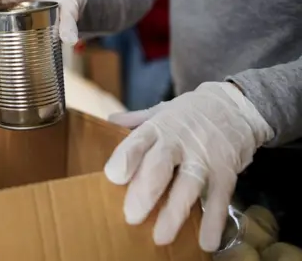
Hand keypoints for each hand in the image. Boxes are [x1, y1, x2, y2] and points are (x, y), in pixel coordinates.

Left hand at [104, 82, 273, 251]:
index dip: (126, 158)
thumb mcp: (162, 110)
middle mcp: (180, 142)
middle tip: (131, 215)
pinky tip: (206, 241)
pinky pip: (219, 199)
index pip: (138, 141)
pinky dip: (213, 221)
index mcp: (159, 127)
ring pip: (188, 186)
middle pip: (160, 166)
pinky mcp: (225, 173)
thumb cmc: (190, 113)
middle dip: (145, 191)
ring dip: (174, 213)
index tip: (114, 176)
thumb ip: (136, 120)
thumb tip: (109, 121)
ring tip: (160, 236)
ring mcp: (204, 158)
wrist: (236, 105)